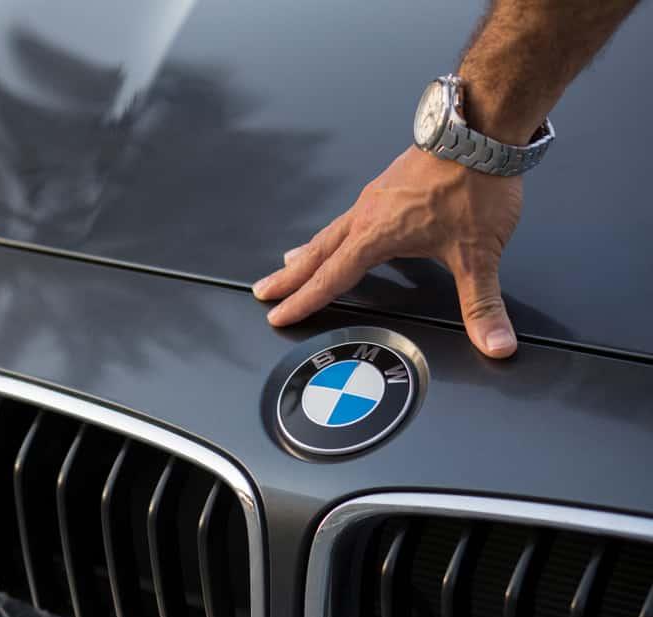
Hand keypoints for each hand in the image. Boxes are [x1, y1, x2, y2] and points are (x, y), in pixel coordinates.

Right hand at [252, 146, 521, 358]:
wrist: (481, 129)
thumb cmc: (475, 184)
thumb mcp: (481, 253)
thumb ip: (484, 304)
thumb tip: (496, 344)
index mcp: (377, 235)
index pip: (330, 277)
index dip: (303, 301)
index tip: (278, 314)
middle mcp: (367, 215)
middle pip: (317, 254)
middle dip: (289, 278)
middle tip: (264, 292)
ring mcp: (375, 198)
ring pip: (329, 233)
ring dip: (307, 254)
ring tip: (290, 263)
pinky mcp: (388, 187)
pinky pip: (348, 217)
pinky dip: (334, 233)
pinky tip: (343, 235)